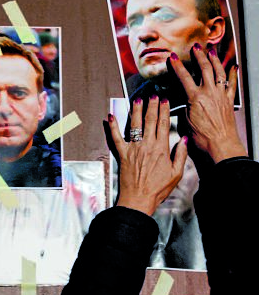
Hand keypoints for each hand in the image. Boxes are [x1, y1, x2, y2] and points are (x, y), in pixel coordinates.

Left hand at [107, 96, 187, 215]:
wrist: (138, 199)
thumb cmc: (158, 188)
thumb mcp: (176, 173)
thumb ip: (180, 155)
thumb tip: (183, 139)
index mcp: (161, 149)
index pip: (164, 124)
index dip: (164, 110)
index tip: (165, 100)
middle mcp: (146, 145)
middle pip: (150, 121)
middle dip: (152, 105)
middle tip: (153, 95)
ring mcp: (133, 148)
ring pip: (135, 125)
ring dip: (136, 111)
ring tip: (138, 99)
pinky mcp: (122, 154)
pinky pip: (116, 137)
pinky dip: (113, 126)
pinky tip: (111, 116)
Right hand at [168, 45, 245, 162]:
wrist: (221, 145)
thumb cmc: (203, 137)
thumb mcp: (185, 121)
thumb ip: (183, 107)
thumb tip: (180, 102)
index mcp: (195, 97)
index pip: (184, 77)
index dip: (177, 66)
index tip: (173, 58)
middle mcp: (209, 93)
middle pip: (204, 69)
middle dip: (199, 56)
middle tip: (195, 48)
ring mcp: (221, 95)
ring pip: (219, 72)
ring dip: (214, 60)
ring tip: (211, 52)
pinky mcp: (229, 101)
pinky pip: (232, 84)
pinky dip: (232, 74)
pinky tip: (233, 68)